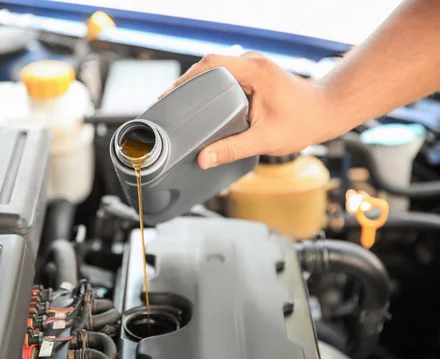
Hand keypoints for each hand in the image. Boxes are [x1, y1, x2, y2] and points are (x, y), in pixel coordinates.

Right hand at [160, 52, 336, 168]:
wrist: (326, 111)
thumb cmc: (303, 122)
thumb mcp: (265, 140)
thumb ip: (232, 149)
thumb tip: (203, 159)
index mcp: (254, 71)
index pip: (210, 65)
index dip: (185, 79)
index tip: (169, 96)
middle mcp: (251, 63)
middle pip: (208, 65)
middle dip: (185, 83)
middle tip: (167, 104)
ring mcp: (252, 67)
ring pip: (215, 69)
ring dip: (197, 84)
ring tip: (178, 104)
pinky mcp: (253, 74)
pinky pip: (224, 75)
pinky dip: (209, 87)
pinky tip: (200, 103)